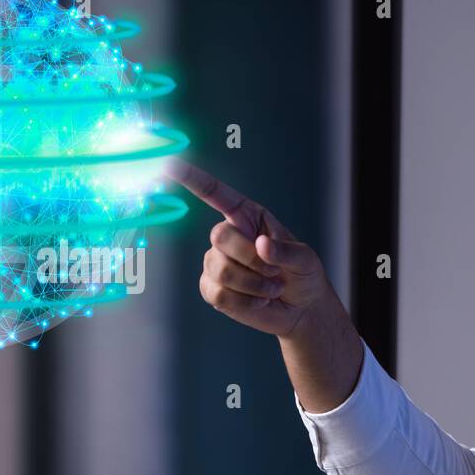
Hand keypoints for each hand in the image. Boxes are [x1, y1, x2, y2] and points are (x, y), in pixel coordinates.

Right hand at [166, 159, 328, 337]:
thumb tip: (261, 245)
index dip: (193, 179)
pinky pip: (220, 295)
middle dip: (251, 258)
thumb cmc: (303, 275)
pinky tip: (259, 300)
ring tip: (272, 288)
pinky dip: (246, 302)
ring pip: (221, 271)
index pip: (216, 194)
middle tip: (275, 272)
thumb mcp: (305, 259)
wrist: (301, 308)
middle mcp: (228, 235)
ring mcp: (216, 262)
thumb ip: (287, 251)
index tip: (170, 165)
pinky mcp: (212, 288)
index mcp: (247, 216)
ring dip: (254, 284)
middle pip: (219, 236)